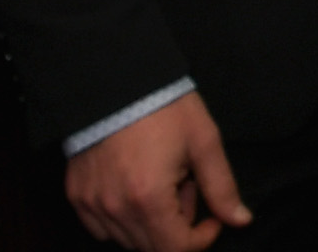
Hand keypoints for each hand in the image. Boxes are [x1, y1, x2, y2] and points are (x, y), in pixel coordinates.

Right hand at [64, 91, 247, 250]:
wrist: (118, 82)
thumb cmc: (165, 108)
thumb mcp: (204, 143)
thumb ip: (222, 188)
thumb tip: (240, 220)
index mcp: (148, 199)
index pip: (175, 249)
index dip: (201, 239)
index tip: (212, 215)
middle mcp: (114, 209)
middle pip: (151, 248)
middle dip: (178, 226)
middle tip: (187, 186)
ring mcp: (91, 204)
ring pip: (127, 239)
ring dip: (152, 223)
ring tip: (164, 181)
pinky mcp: (77, 196)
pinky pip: (101, 227)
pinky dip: (124, 219)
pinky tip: (138, 187)